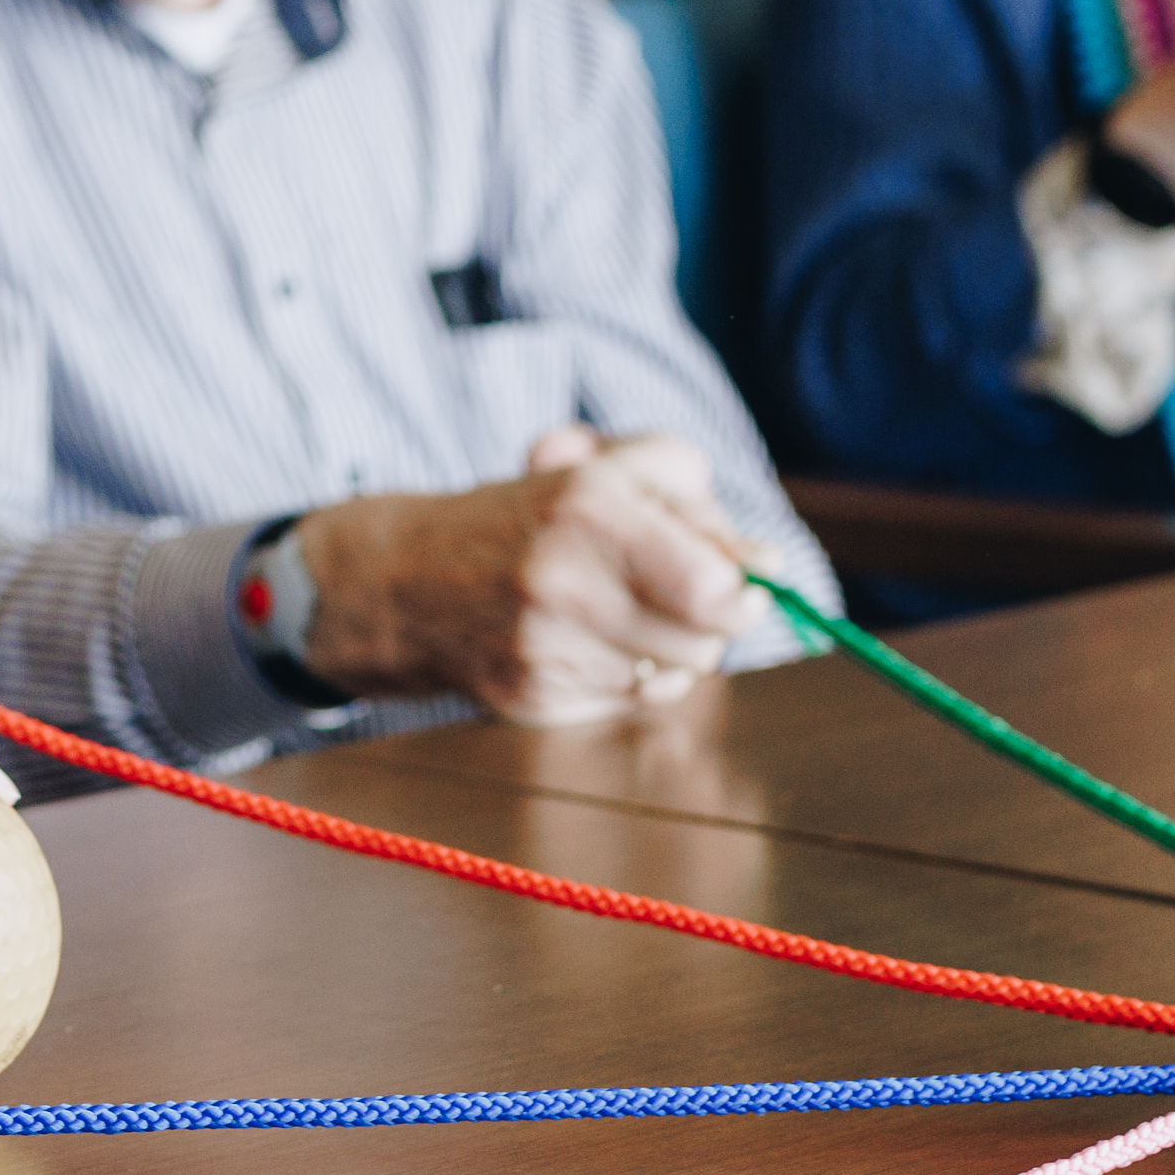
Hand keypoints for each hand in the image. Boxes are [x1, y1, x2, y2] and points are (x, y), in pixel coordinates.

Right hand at [288, 425, 767, 722]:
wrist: (407, 579)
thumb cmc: (529, 517)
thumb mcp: (608, 468)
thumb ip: (695, 502)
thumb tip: (767, 566)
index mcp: (588, 507)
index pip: (714, 588)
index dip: (743, 591)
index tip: (739, 584)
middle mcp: (562, 580)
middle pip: (705, 643)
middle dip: (705, 623)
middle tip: (673, 594)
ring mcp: (543, 648)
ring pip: (671, 679)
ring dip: (664, 653)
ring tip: (617, 617)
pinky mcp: (532, 703)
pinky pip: (626, 706)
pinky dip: (620, 679)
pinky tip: (580, 648)